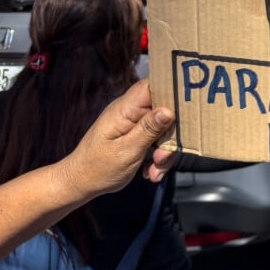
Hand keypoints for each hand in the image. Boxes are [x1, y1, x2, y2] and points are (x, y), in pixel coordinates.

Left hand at [59, 80, 176, 196]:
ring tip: (154, 169)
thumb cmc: (96, 168)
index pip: (152, 85)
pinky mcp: (139, 135)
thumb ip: (148, 130)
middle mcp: (131, 112)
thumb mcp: (126, 151)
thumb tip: (168, 110)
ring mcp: (136, 124)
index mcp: (124, 109)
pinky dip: (159, 158)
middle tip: (160, 157)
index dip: (172, 89)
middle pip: (165, 111)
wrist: (80, 183)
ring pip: (165, 129)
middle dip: (171, 136)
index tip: (189, 104)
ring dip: (165, 152)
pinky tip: (151, 171)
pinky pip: (159, 140)